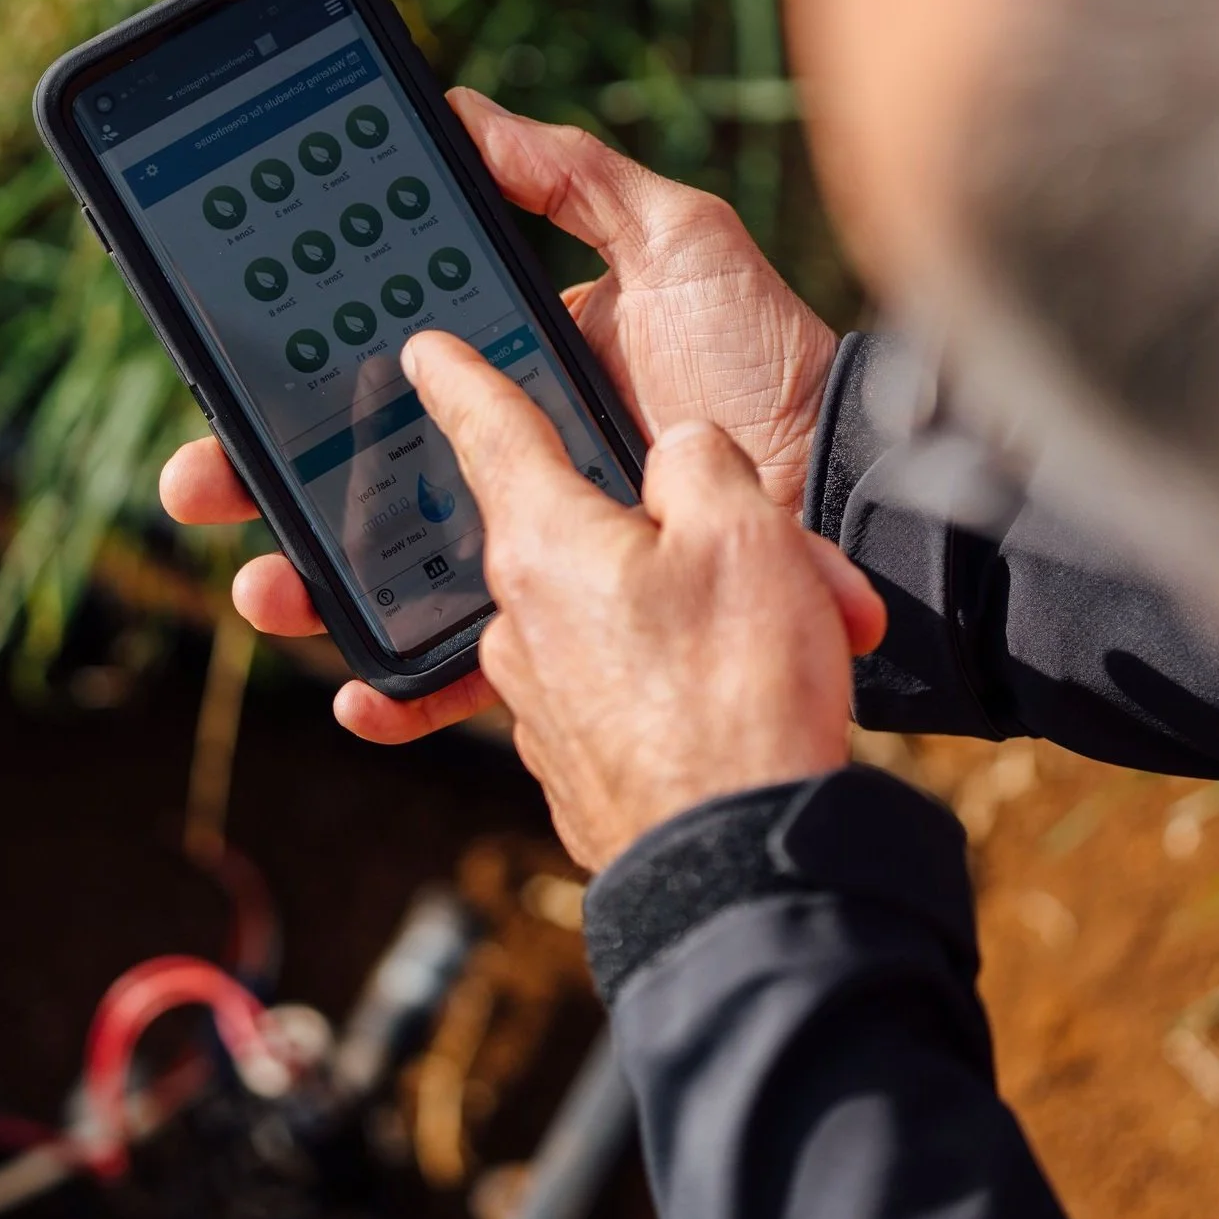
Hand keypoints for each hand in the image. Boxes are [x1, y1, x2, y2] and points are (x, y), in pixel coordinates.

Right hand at [160, 90, 840, 742]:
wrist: (853, 485)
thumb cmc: (770, 355)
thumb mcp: (677, 241)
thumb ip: (573, 179)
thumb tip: (461, 112)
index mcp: (521, 371)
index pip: (385, 375)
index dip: (299, 382)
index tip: (227, 381)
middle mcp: (514, 459)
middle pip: (359, 478)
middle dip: (263, 485)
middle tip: (195, 486)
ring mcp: (536, 546)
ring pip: (391, 573)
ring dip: (309, 585)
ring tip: (261, 589)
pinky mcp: (569, 627)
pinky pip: (472, 669)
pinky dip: (405, 688)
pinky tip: (358, 695)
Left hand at [402, 330, 882, 867]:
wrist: (744, 866)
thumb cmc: (738, 692)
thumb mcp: (743, 533)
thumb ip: (698, 463)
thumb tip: (676, 455)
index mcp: (543, 546)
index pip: (489, 434)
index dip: (462, 380)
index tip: (422, 352)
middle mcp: (517, 624)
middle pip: (577, 537)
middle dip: (661, 530)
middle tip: (770, 556)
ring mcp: (541, 703)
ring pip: (614, 619)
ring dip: (695, 617)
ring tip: (795, 638)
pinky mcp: (575, 765)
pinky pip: (626, 689)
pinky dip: (685, 681)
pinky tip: (752, 696)